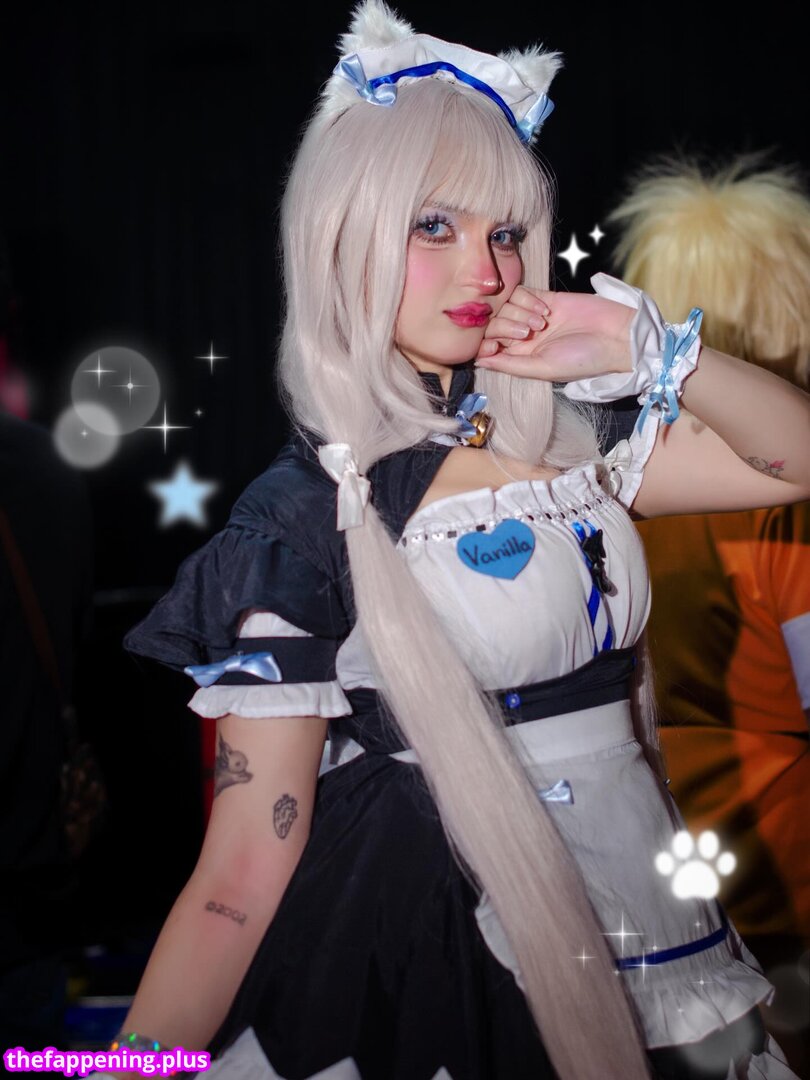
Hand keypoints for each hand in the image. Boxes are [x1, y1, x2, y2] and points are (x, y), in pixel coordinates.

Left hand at [476, 285, 634, 381]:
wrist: (616, 336)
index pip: (489, 347)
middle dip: (505, 327)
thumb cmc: (584, 360)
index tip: (496, 345)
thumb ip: (509, 365)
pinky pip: (522, 292)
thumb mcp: (543, 368)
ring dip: (520, 313)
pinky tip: (545, 310)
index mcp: (522, 358)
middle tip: (527, 333)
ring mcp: (533, 317)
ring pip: (507, 307)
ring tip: (543, 323)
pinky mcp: (546, 298)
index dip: (486, 343)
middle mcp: (524, 338)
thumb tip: (478, 362)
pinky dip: (528, 299)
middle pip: (495, 324)